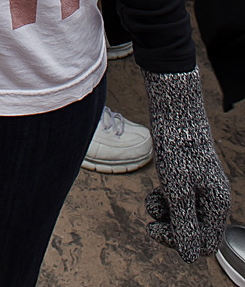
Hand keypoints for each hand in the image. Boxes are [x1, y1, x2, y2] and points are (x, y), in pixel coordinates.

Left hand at [141, 66, 229, 261]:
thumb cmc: (178, 148)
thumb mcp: (177, 191)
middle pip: (194, 231)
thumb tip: (190, 257)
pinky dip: (165, 199)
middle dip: (171, 229)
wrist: (173, 111)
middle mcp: (213, 198)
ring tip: (151, 200)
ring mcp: (201, 187)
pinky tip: (155, 191)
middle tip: (150, 223)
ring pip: (184, 215)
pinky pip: (179, 200)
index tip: (158, 230)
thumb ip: (184, 225)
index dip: (181, 243)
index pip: (205, 243)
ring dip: (165, 213)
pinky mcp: (189, 177)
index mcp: (217, 204)